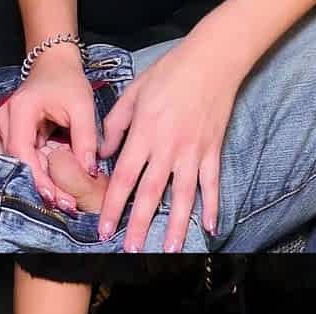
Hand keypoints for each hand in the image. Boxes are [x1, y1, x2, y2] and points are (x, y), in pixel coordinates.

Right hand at [0, 46, 97, 212]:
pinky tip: (60, 188)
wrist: (55, 65)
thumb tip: (89, 171)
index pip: (21, 151)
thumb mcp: (82, 106)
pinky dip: (44, 173)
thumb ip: (86, 139)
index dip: (36, 177)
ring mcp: (8, 128)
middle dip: (42, 185)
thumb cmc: (67, 81)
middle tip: (66, 205)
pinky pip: (29, 159)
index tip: (54, 196)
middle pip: (19, 162)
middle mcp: (7, 120)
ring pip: (23, 164)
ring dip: (43, 182)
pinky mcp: (17, 135)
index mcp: (20, 110)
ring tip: (66, 201)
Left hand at [97, 41, 239, 251]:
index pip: (124, 178)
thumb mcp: (132, 94)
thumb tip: (103, 156)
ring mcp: (193, 152)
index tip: (105, 230)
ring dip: (177, 225)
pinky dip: (212, 206)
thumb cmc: (168, 73)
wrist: (211, 61)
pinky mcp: (212, 151)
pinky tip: (210, 228)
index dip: (113, 206)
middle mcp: (167, 148)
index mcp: (144, 134)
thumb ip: (114, 126)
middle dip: (140, 225)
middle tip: (132, 251)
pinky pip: (212, 184)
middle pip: (151, 194)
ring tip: (170, 250)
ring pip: (183, 196)